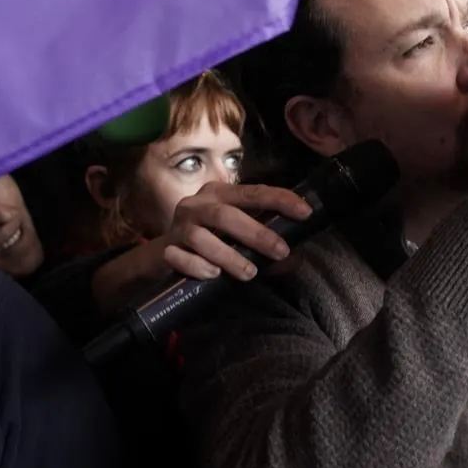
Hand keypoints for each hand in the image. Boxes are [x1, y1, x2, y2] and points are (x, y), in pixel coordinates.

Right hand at [89, 182, 311, 313]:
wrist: (162, 256)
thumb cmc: (209, 241)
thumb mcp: (234, 233)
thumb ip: (260, 238)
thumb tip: (294, 256)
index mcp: (219, 193)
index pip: (253, 192)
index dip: (280, 200)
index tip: (305, 212)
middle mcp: (197, 204)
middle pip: (226, 215)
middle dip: (257, 234)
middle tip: (280, 252)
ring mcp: (179, 226)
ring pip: (203, 239)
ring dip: (230, 257)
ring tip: (249, 273)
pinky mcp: (166, 249)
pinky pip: (182, 258)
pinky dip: (200, 267)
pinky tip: (213, 275)